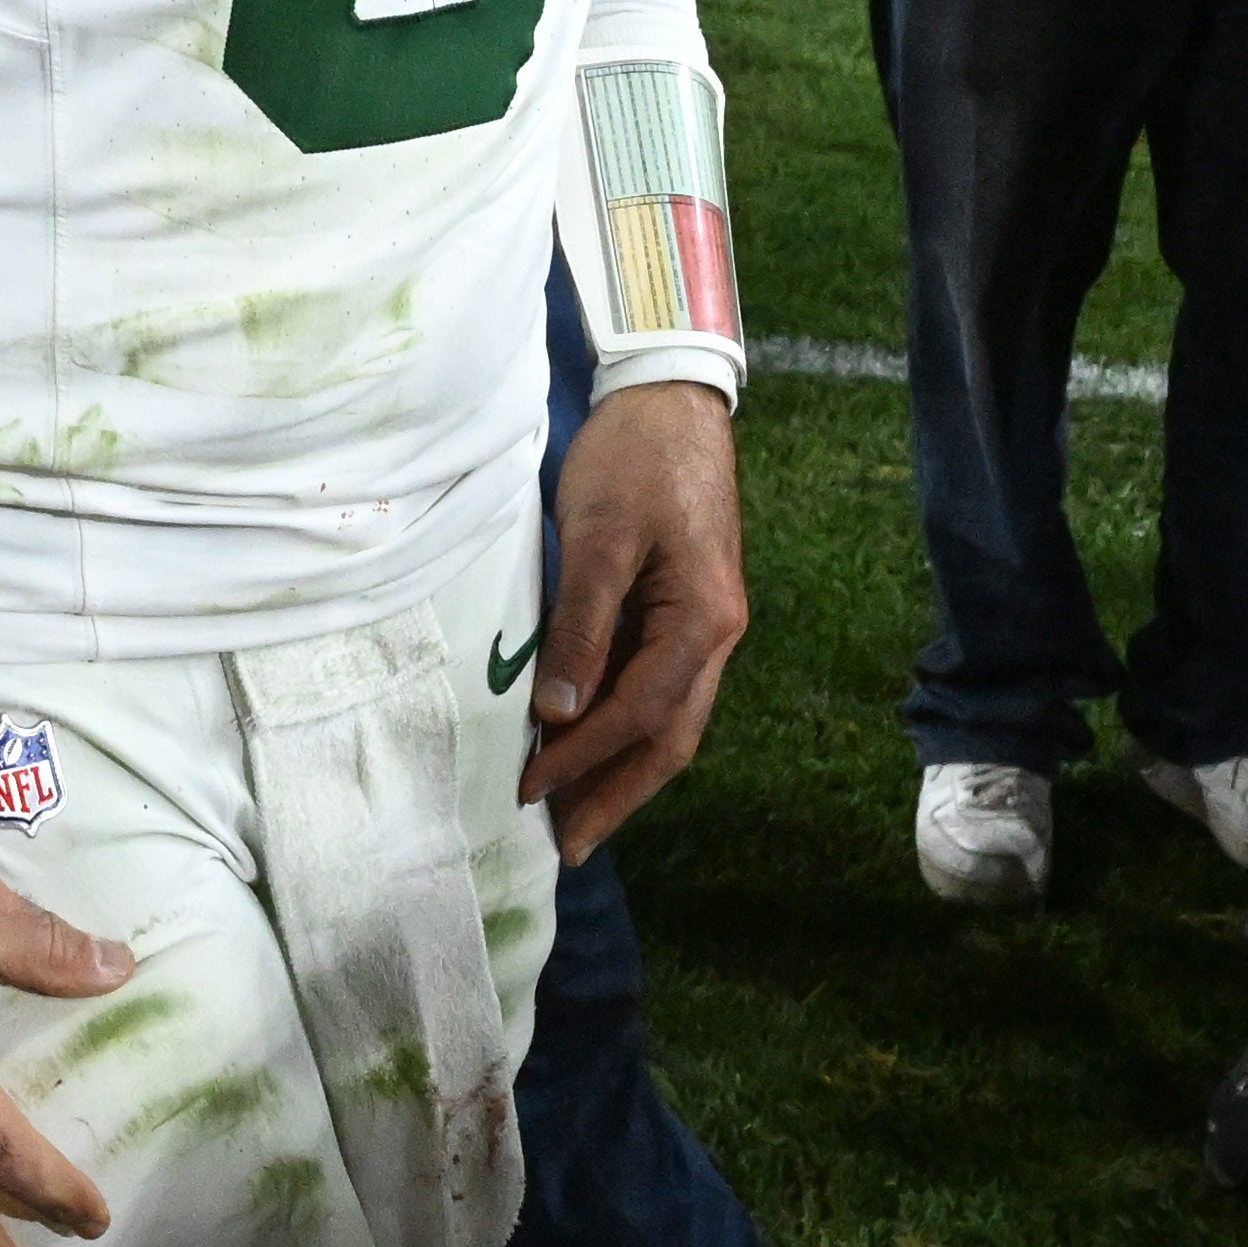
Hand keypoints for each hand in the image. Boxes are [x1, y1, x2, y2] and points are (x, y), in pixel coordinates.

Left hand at [528, 384, 745, 862]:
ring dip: (620, 771)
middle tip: (568, 848)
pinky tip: (583, 745)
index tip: (531, 788)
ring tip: (572, 816)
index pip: (641, 712)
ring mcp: (703, 626)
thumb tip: (560, 711)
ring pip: (667, 720)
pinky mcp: (681, 612)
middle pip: (670, 738)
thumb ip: (582, 625)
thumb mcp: (599, 536)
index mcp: (704, 620)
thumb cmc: (635, 458)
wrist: (671, 398)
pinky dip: (620, 726)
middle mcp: (716, 635)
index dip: (585, 757)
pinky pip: (654, 688)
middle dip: (617, 796)